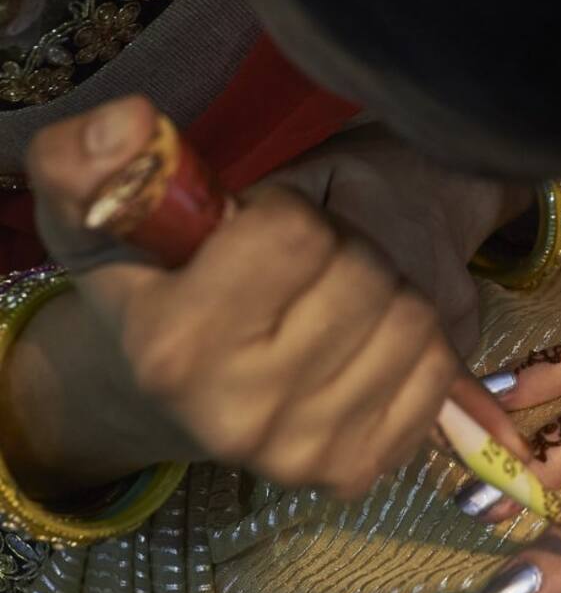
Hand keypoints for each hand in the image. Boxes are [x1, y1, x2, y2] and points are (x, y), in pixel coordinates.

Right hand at [24, 96, 523, 498]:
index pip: (296, 233)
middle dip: (341, 247)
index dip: (283, 212)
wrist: (170, 402)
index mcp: (173, 347)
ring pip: (412, 317)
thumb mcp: (97, 219)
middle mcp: (241, 413)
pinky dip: (414, 340)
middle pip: (363, 273)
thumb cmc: (149, 294)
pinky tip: (361, 343)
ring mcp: (306, 453)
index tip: (255, 231)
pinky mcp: (360, 469)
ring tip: (331, 302)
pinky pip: (438, 367)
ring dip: (383, 291)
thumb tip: (133, 123)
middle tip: (304, 265)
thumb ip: (90, 163)